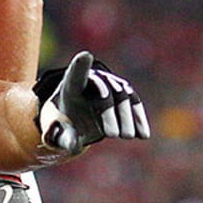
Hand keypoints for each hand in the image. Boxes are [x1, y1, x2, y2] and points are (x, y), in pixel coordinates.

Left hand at [35, 51, 149, 156]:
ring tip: (127, 137)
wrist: (76, 120)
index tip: (85, 56)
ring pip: (123, 96)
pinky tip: (143, 135)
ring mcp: (110, 83)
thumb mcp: (59, 134)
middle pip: (104, 92)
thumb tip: (74, 146)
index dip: (80, 66)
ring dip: (127, 117)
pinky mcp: (124, 93)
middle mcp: (93, 79)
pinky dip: (139, 119)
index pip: (75, 74)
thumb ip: (63, 139)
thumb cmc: (63, 126)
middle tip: (111, 135)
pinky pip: (134, 103)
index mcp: (71, 86)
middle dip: (109, 113)